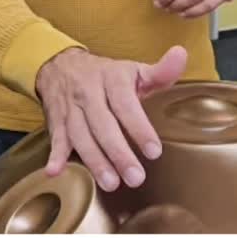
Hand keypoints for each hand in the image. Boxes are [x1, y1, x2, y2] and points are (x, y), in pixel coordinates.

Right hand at [35, 45, 186, 191]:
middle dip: (118, 153)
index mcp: (112, 78)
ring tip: (111, 182)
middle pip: (103, 125)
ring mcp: (71, 108)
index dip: (139, 128)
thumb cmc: (105, 75)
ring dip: (94, 160)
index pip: (126, 105)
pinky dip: (55, 155)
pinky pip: (56, 138)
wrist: (60, 65)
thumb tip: (181, 54)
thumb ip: (161, 71)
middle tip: (135, 177)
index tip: (154, 151)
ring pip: (80, 135)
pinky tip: (56, 170)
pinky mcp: (57, 121)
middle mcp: (89, 92)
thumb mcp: (133, 70)